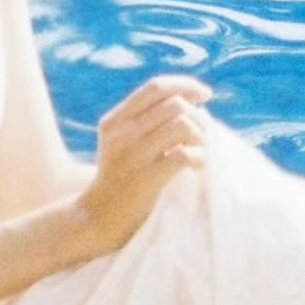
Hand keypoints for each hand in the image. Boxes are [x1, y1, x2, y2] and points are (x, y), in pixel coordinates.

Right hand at [74, 75, 211, 258]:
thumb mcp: (121, 142)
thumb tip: (196, 105)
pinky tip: (198, 166)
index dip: (185, 85)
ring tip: (202, 150)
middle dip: (199, 115)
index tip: (205, 94)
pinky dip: (199, 157)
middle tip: (206, 133)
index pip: (156, 87)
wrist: (98, 218)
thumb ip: (147, 122)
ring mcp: (132, 155)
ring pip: (182, 125)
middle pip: (174, 104)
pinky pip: (185, 155)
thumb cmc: (119, 179)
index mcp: (115, 119)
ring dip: (201, 136)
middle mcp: (121, 132)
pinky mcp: (146, 179)